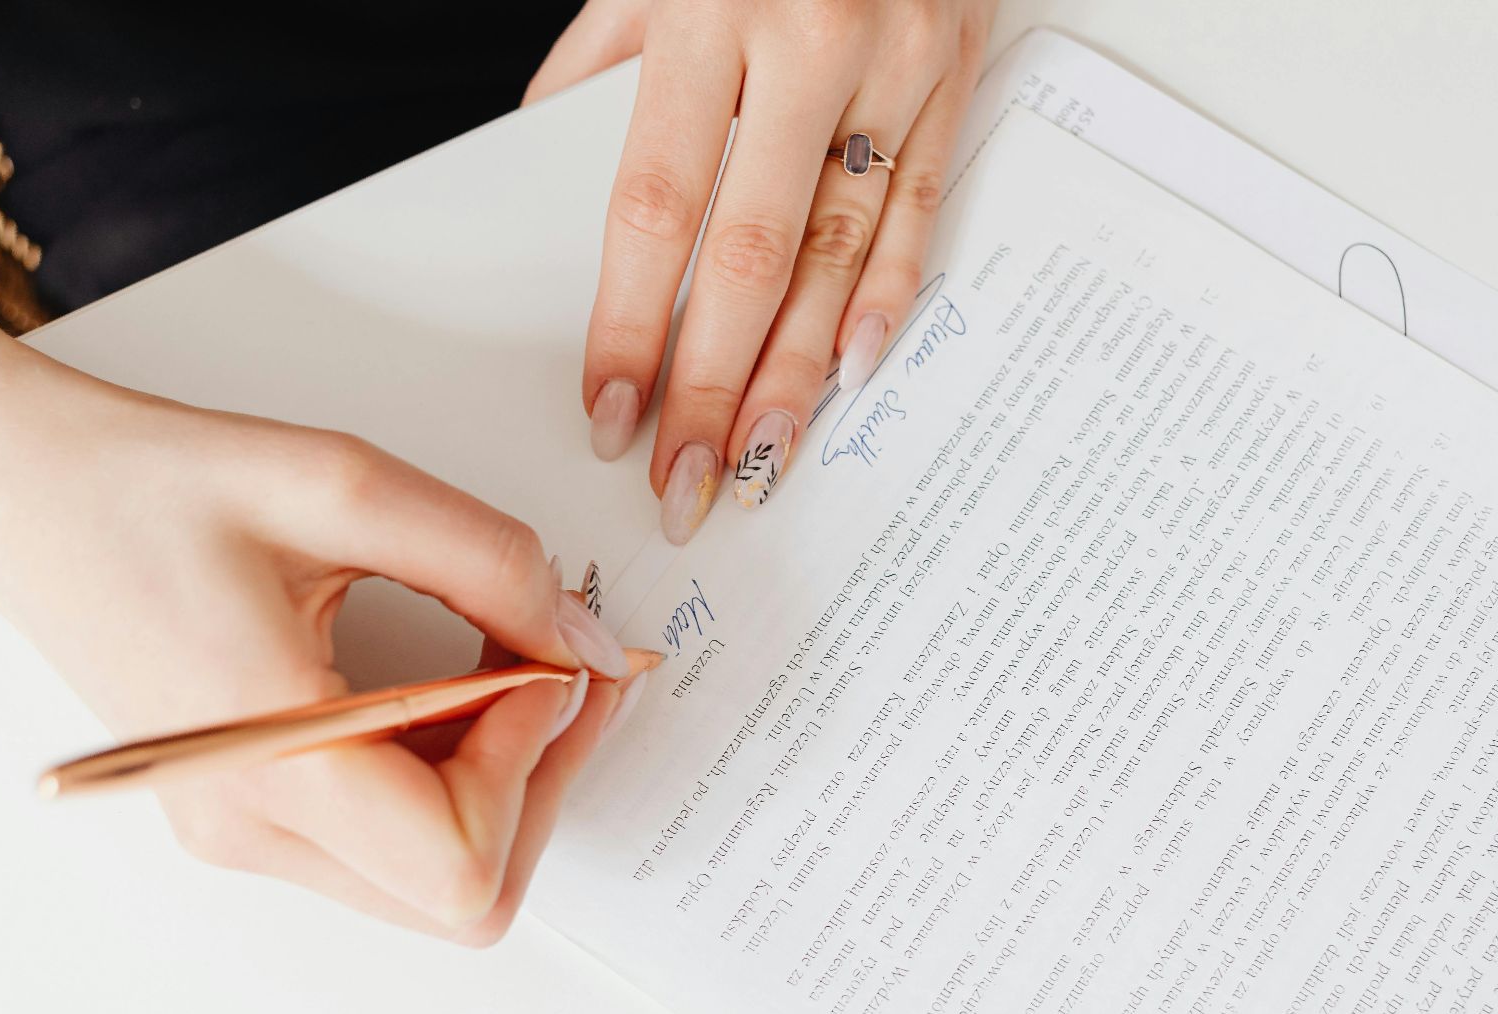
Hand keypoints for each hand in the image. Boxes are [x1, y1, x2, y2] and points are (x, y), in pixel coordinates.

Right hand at [0, 359, 643, 943]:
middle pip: (463, 891)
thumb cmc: (157, 485)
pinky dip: (456, 772)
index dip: (529, 762)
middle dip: (540, 778)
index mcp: (267, 757)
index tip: (537, 659)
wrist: (28, 497)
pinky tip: (464, 681)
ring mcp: (248, 829)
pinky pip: (391, 837)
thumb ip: (491, 565)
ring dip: (505, 776)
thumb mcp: (345, 486)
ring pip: (435, 877)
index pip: (457, 861)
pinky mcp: (253, 809)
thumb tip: (582, 641)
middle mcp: (252, 824)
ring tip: (517, 661)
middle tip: (566, 663)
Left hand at [531, 0, 996, 541]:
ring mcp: (901, 62)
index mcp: (713, 10)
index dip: (630, 323)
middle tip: (682, 482)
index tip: (607, 411)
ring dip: (794, 372)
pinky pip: (925, 209)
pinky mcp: (959, 75)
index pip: (656, 206)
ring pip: (841, 250)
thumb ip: (595, 71)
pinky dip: (889, 298)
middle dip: (709, 383)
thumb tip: (539, 179)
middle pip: (750, 254)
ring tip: (755, 461)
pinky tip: (850, 376)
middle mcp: (814, 41)